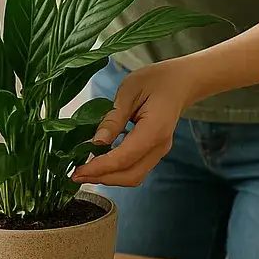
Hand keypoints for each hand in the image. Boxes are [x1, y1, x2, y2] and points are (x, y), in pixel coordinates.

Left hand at [71, 58, 196, 186]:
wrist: (181, 82)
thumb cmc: (156, 80)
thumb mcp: (129, 90)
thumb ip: (114, 118)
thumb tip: (97, 142)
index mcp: (155, 130)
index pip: (125, 158)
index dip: (100, 167)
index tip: (78, 171)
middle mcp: (159, 146)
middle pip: (130, 175)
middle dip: (102, 178)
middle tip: (76, 174)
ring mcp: (159, 151)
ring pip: (133, 175)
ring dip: (108, 177)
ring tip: (85, 171)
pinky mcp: (153, 151)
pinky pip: (135, 167)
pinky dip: (116, 170)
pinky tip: (99, 162)